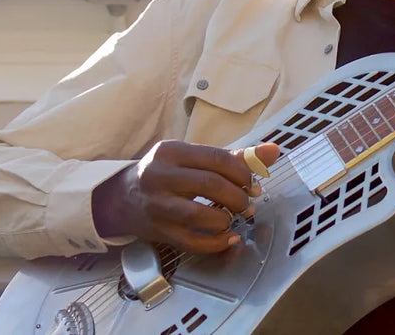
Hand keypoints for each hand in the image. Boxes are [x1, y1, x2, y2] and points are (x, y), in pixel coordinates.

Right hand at [93, 140, 280, 253]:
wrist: (122, 198)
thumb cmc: (167, 174)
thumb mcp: (193, 158)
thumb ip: (234, 156)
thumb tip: (273, 151)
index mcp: (171, 152)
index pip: (217, 159)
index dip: (243, 172)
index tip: (252, 183)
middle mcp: (159, 176)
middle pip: (210, 184)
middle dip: (238, 196)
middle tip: (247, 202)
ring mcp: (156, 206)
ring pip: (199, 214)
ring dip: (227, 218)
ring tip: (234, 216)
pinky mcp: (158, 232)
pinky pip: (192, 242)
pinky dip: (217, 243)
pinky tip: (229, 238)